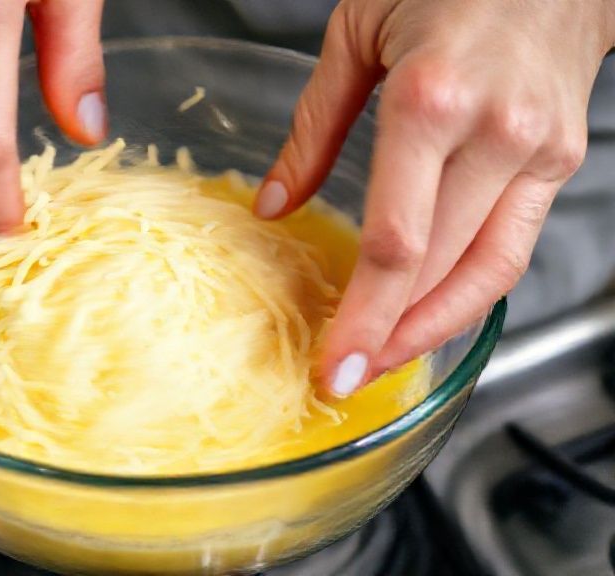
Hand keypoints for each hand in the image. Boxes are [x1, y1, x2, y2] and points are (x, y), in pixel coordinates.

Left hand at [254, 0, 614, 396]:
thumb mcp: (355, 36)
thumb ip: (312, 128)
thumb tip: (276, 204)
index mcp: (432, 100)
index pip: (397, 242)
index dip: (363, 316)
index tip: (332, 362)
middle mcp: (495, 132)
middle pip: (439, 270)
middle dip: (390, 338)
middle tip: (344, 378)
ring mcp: (539, 149)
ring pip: (488, 272)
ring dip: (432, 329)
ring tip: (384, 359)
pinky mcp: (561, 159)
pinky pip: (514, 245)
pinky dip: (471, 292)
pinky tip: (431, 314)